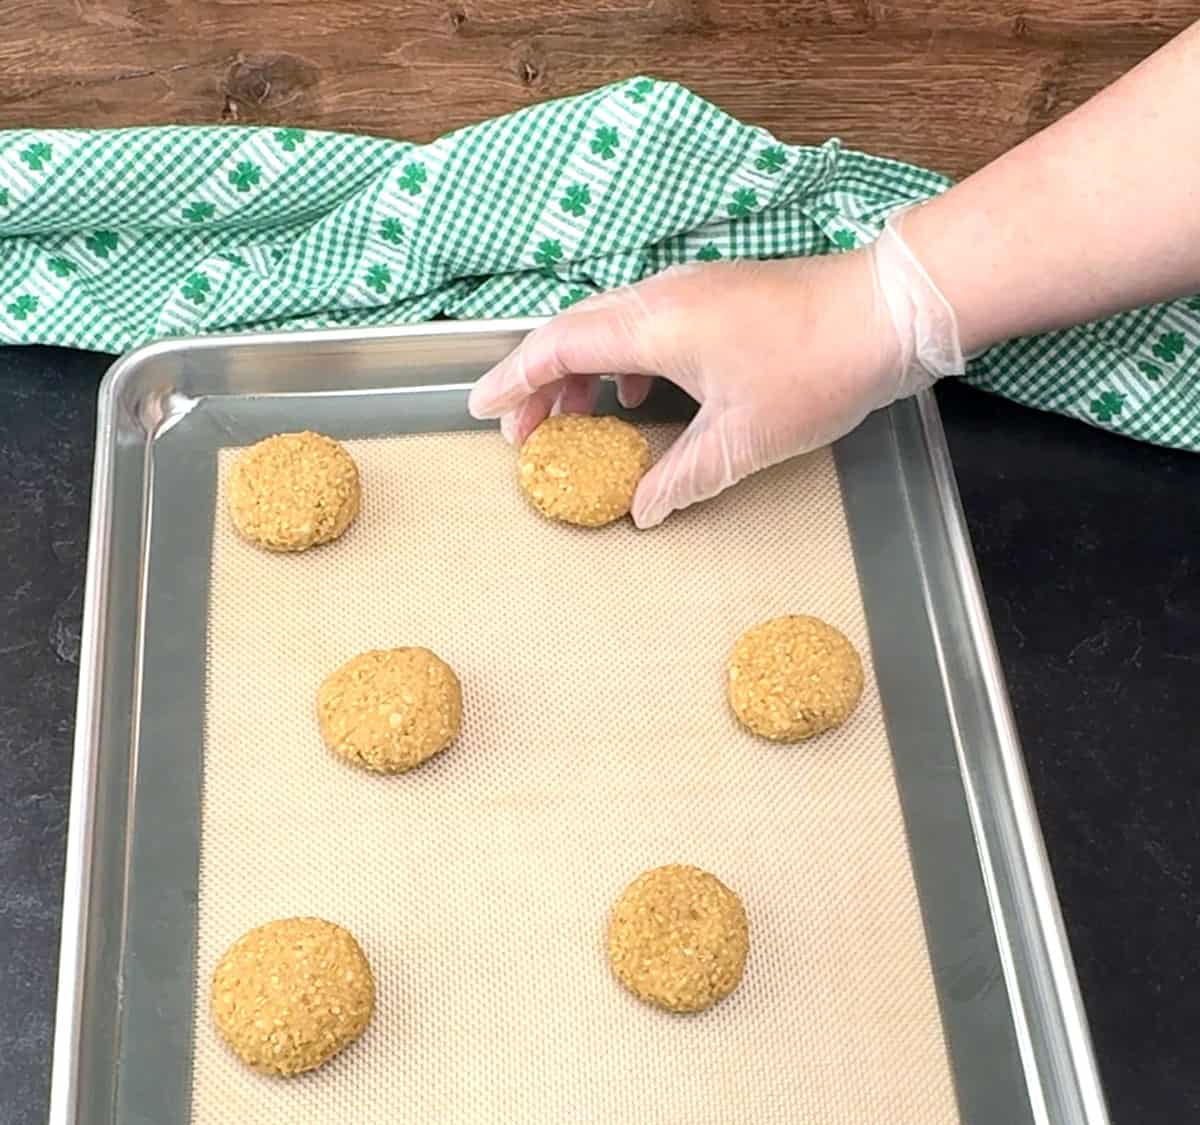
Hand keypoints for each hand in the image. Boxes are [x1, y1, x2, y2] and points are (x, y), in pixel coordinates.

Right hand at [468, 248, 930, 528]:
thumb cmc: (814, 372)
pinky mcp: (717, 295)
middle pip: (574, 333)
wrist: (885, 314)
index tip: (481, 410)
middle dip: (540, 384)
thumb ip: (680, 479)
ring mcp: (690, 289)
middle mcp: (661, 296)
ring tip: (575, 420)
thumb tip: (642, 509)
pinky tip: (641, 399)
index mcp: (652, 326)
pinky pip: (646, 324)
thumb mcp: (739, 443)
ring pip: (609, 326)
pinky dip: (625, 361)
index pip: (557, 347)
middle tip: (523, 434)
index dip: (513, 380)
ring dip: (582, 372)